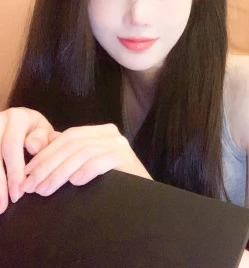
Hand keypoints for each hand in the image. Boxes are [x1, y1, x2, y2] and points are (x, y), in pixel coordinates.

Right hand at [0, 107, 58, 213]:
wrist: (18, 120)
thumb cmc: (33, 130)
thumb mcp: (43, 131)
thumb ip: (44, 139)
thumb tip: (34, 148)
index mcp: (17, 117)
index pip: (12, 146)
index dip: (15, 170)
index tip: (21, 191)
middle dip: (1, 182)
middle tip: (9, 202)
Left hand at [21, 123, 151, 196]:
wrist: (141, 196)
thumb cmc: (111, 181)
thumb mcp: (83, 165)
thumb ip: (62, 153)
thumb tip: (33, 145)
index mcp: (100, 132)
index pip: (68, 136)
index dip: (45, 153)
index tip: (27, 172)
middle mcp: (111, 134)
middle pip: (73, 144)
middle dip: (48, 165)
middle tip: (32, 185)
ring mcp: (120, 145)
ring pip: (83, 153)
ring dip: (60, 172)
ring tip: (46, 189)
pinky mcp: (126, 159)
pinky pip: (101, 161)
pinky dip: (86, 171)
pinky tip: (75, 182)